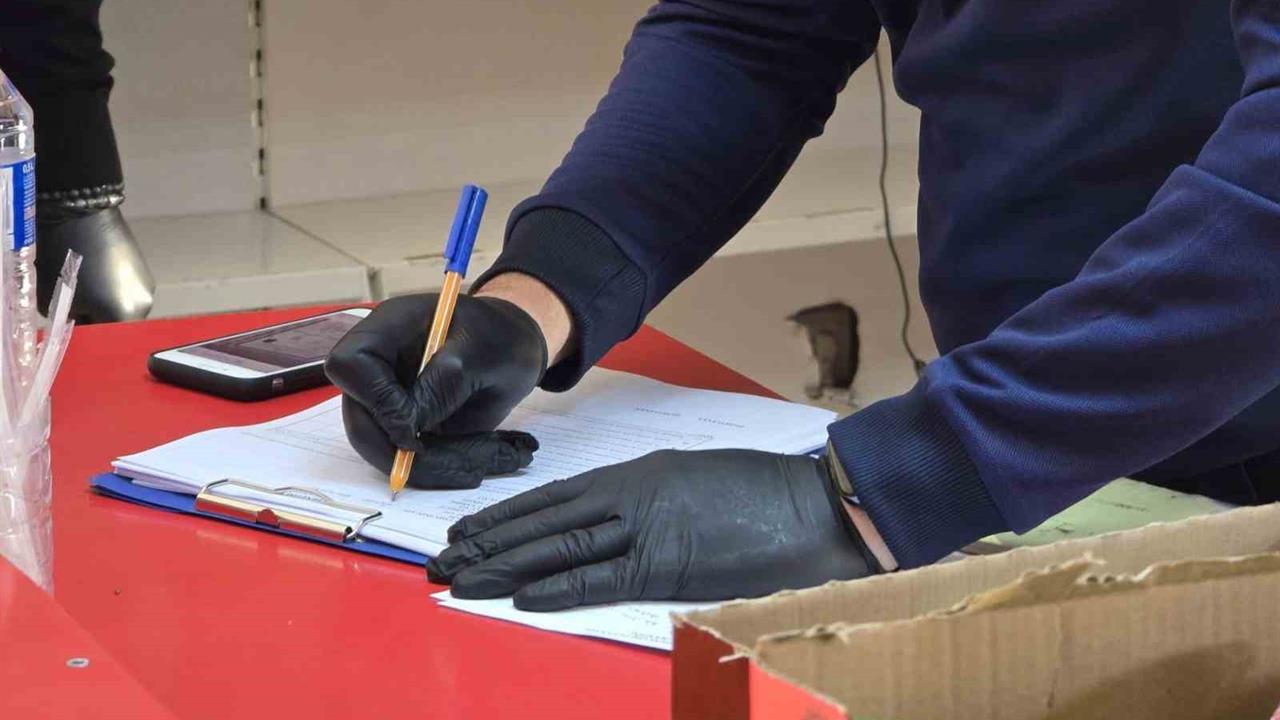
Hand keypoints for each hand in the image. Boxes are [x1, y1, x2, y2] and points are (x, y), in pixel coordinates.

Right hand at [325, 293, 546, 488]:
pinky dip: (442, 467)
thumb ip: (444, 383)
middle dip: (400, 451)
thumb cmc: (499, 335)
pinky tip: (481, 460)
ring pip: (382, 447)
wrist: (514, 349)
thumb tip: (407, 428)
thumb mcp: (482, 352)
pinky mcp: (405, 426)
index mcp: (388, 330)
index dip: (375, 399)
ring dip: (430, 466)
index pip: (350, 365)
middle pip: (359, 417)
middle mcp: (379, 367)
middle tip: (457, 463)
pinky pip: (408, 458)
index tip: (414, 425)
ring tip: (482, 462)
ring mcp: (388, 399)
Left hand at [426, 449, 882, 609]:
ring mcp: (646, 527)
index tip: (468, 529)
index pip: (554, 497)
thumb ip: (649, 502)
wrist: (811, 503)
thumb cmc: (760, 494)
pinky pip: (601, 578)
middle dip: (489, 542)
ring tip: (459, 578)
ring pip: (559, 547)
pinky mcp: (668, 563)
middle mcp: (630, 495)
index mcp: (636, 475)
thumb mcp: (693, 483)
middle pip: (544, 521)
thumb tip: (614, 524)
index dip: (506, 516)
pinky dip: (558, 587)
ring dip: (505, 564)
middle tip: (439, 560)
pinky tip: (519, 595)